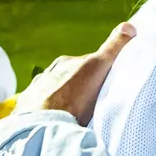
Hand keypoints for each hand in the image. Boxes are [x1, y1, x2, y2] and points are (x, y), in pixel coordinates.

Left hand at [9, 22, 135, 124]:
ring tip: (76, 116)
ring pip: (56, 94)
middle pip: (71, 78)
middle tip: (95, 103)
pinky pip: (42, 110)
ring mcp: (35, 92)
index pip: (88, 64)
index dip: (101, 73)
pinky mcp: (26, 111)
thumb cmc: (73, 99)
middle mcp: (48, 73)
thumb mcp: (98, 69)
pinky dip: (50, 114)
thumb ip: (113, 48)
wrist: (42, 128)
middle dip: (82, 87)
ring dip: (65, 102)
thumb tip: (129, 26)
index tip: (109, 85)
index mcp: (66, 63)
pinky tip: (57, 123)